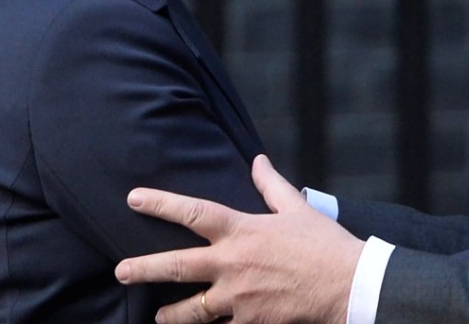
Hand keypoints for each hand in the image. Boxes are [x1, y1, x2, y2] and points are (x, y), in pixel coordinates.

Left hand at [114, 155, 363, 323]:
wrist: (348, 284)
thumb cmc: (323, 243)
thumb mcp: (297, 207)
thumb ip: (271, 184)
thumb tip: (257, 160)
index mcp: (243, 231)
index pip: (193, 213)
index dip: (160, 203)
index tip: (134, 198)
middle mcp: (233, 264)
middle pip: (177, 266)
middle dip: (143, 268)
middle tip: (120, 270)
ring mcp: (238, 298)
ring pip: (191, 310)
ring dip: (171, 314)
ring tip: (159, 316)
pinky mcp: (250, 323)